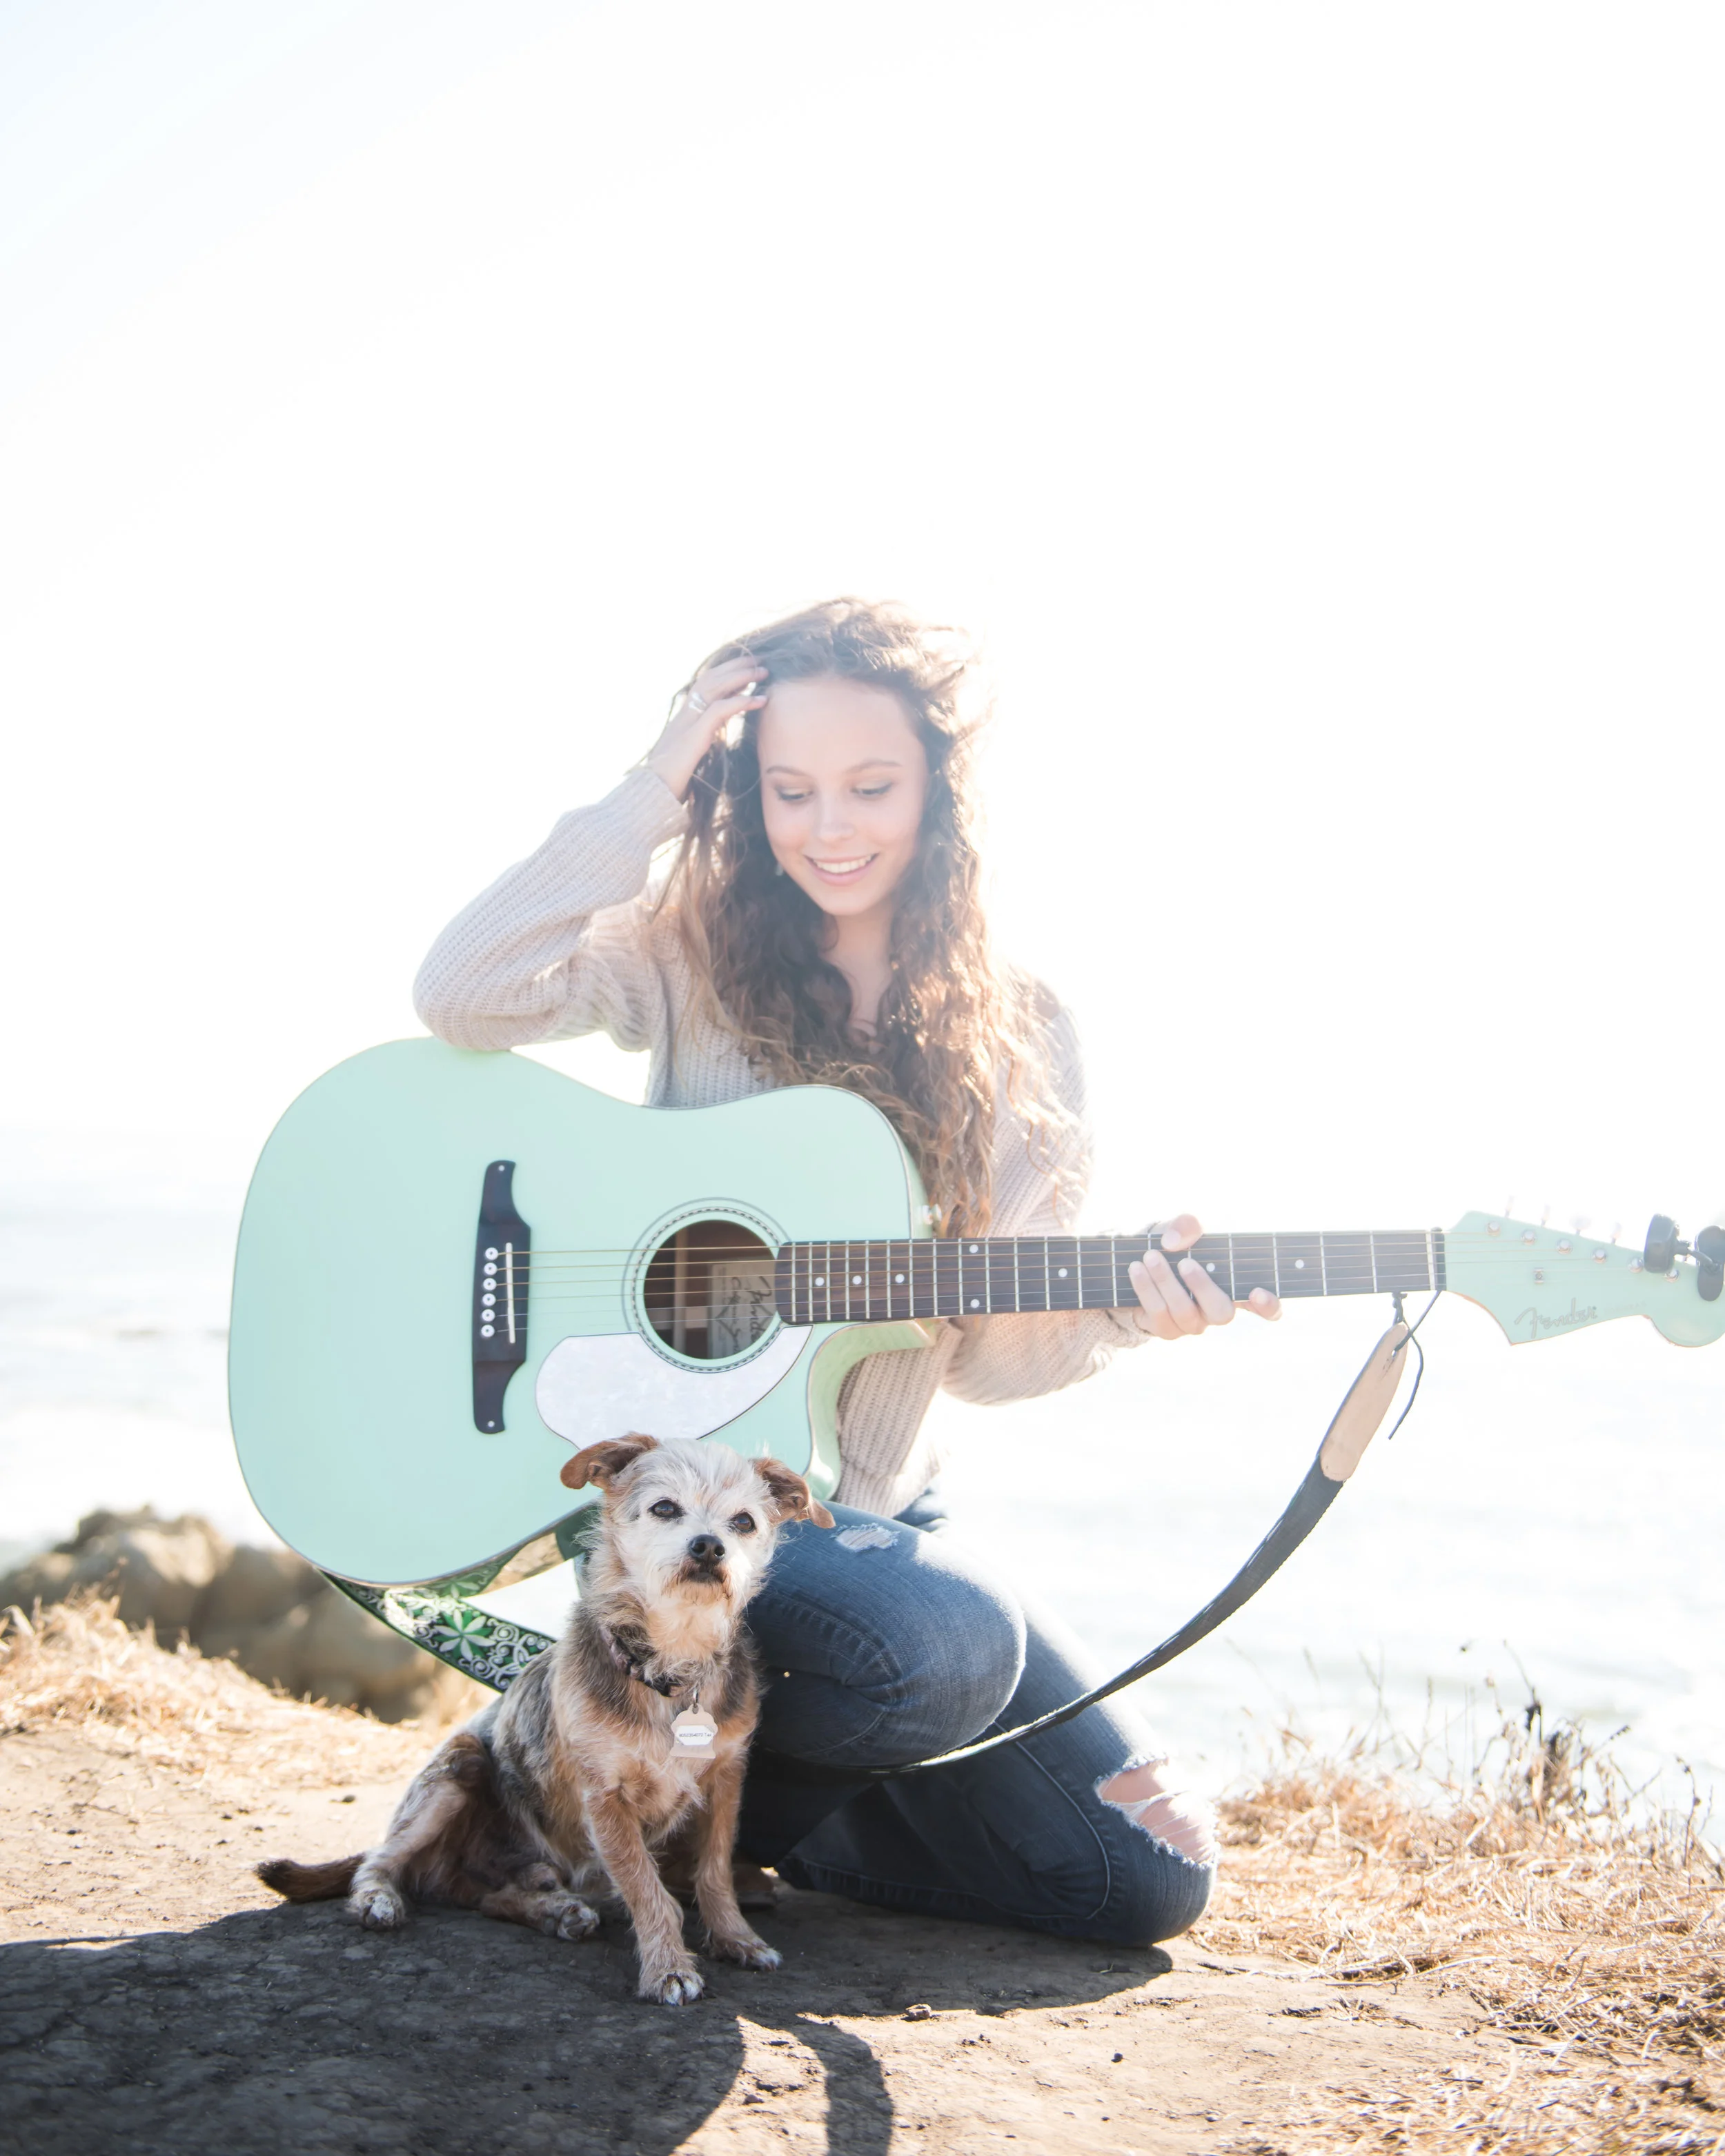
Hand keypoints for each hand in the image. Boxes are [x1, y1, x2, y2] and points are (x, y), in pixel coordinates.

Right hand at [645, 658, 767, 800]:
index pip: (704, 686)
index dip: (725, 674)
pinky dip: (741, 701)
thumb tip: (716, 741)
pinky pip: (719, 711)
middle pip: (709, 679)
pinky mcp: (693, 737)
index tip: (747, 668)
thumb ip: (703, 743)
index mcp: (683, 720)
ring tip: (763, 671)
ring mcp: (687, 724)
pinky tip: (759, 700)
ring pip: (714, 687)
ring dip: (741, 677)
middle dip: (735, 666)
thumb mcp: (691, 757)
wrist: (651, 796)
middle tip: (759, 660)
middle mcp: (683, 716)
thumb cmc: (671, 783)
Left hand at [1126, 1214, 1280, 1338]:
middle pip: (1222, 1313)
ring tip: (1150, 1256)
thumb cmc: (1175, 1244)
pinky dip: (1146, 1288)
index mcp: (1235, 1286)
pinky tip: (1136, 1268)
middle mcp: (1218, 1310)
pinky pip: (1158, 1315)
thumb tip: (1173, 1242)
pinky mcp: (1167, 1329)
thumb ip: (1186, 1225)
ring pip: (1185, 1313)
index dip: (1268, 1305)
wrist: (1140, 1260)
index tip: (1258, 1292)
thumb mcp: (1183, 1228)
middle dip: (1202, 1287)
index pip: (1266, 1307)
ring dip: (1166, 1282)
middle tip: (1186, 1263)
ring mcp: (1193, 1323)